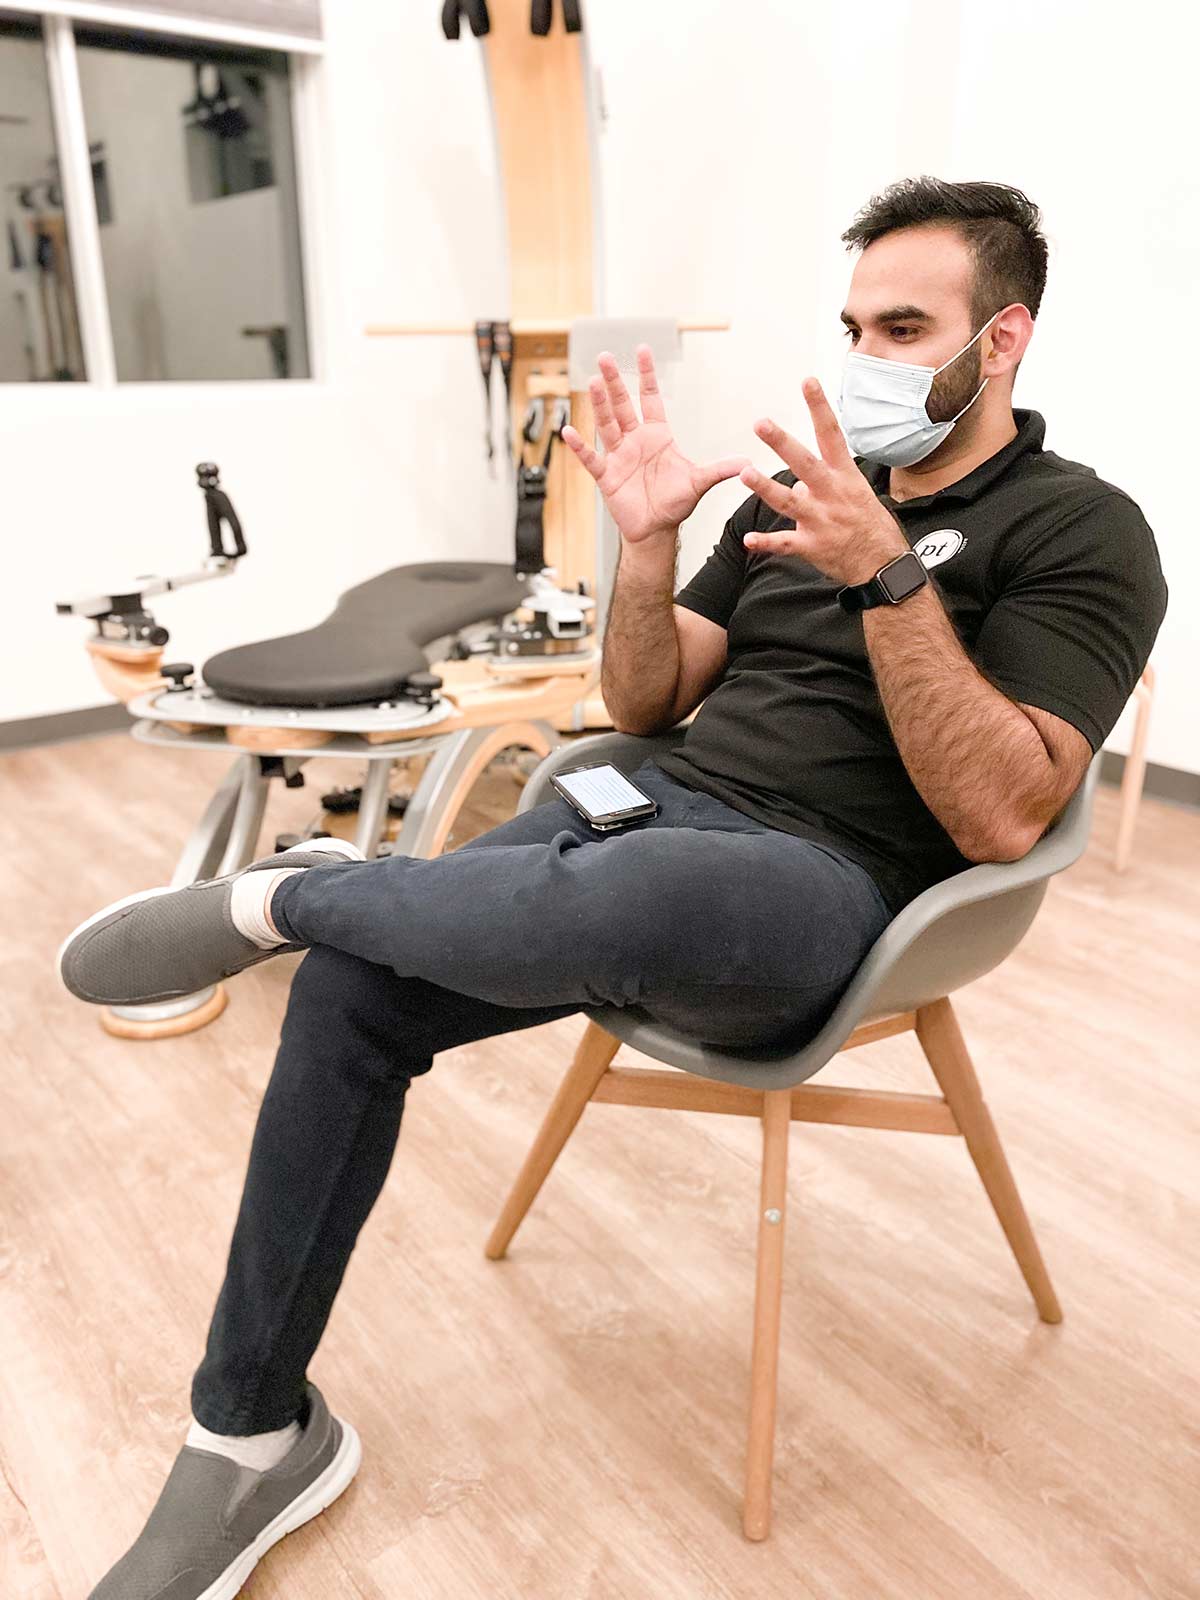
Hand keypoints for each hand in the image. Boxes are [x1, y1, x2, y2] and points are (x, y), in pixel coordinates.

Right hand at [562, 345, 747, 544]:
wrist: (656, 530)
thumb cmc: (675, 503)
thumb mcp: (700, 482)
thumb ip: (720, 469)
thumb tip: (748, 462)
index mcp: (657, 435)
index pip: (650, 398)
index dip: (647, 375)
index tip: (643, 349)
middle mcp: (635, 440)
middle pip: (622, 405)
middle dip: (615, 381)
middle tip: (605, 357)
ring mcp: (619, 456)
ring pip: (607, 424)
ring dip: (599, 404)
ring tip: (592, 381)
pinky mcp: (606, 475)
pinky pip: (591, 458)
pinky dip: (580, 446)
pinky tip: (568, 431)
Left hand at [737, 377, 908, 584]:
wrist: (884, 565)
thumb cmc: (870, 526)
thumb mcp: (856, 495)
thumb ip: (824, 484)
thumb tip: (798, 483)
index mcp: (845, 477)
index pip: (832, 434)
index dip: (819, 407)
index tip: (807, 381)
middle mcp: (832, 495)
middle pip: (805, 463)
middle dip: (782, 442)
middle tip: (761, 423)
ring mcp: (821, 521)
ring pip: (789, 501)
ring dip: (766, 487)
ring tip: (745, 474)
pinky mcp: (812, 546)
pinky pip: (784, 544)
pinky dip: (765, 544)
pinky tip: (747, 541)